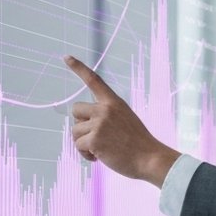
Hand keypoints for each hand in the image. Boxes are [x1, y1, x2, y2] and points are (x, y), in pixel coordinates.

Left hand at [63, 55, 180, 186]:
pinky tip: (99, 157)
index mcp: (114, 102)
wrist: (149, 158)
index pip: (94, 80)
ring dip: (83, 143)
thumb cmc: (137, 143)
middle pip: (75, 110)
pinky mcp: (94, 139)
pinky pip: (78, 145)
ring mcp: (99, 123)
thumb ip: (106, 116)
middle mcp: (105, 109)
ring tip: (100, 149)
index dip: (78, 68)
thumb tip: (81, 126)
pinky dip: (86, 154)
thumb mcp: (125, 120)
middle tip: (94, 136)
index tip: (66, 57)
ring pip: (75, 131)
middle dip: (80, 124)